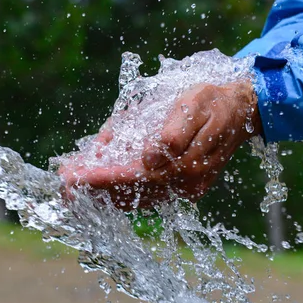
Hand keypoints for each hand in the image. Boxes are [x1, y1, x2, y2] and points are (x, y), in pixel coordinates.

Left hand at [59, 79, 261, 209]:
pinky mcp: (181, 190)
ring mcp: (183, 190)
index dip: (100, 179)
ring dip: (100, 199)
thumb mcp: (194, 105)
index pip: (133, 178)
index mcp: (185, 165)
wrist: (242, 109)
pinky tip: (96, 194)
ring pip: (134, 201)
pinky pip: (143, 198)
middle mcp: (183, 185)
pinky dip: (117, 197)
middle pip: (129, 195)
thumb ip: (174, 133)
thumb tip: (149, 159)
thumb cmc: (212, 101)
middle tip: (60, 189)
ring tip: (70, 194)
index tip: (71, 178)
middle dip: (92, 193)